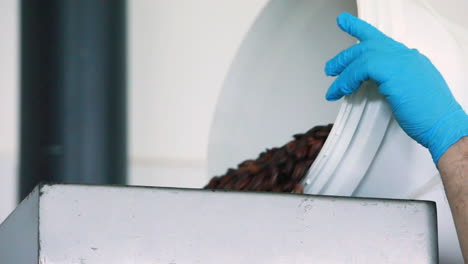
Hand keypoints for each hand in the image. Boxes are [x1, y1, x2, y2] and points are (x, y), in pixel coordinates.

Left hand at [325, 13, 467, 163]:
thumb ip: (393, 81)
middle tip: (330, 68)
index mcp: (410, 60)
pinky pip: (363, 67)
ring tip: (332, 85)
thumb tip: (376, 83)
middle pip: (369, 44)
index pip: (382, 41)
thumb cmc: (429, 116)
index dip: (361, 30)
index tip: (345, 23)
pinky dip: (348, 79)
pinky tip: (341, 91)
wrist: (444, 126)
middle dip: (345, 55)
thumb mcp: (408, 92)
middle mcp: (406, 56)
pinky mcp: (395, 72)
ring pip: (364, 54)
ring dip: (343, 69)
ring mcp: (402, 62)